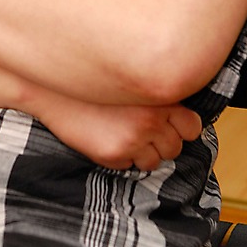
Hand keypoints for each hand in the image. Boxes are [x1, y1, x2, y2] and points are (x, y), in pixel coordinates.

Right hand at [35, 96, 201, 171]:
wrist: (55, 89)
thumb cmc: (92, 80)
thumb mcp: (130, 80)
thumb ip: (154, 92)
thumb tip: (178, 110)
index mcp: (158, 99)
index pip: (192, 126)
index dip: (184, 127)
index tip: (174, 123)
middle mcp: (149, 121)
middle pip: (174, 147)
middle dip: (163, 141)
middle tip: (145, 128)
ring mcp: (131, 140)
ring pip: (155, 161)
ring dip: (145, 151)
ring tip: (127, 133)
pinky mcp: (113, 155)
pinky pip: (130, 165)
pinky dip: (124, 156)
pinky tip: (110, 137)